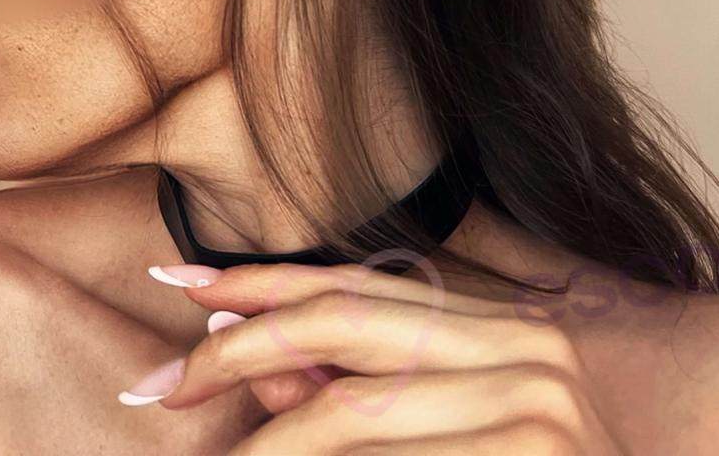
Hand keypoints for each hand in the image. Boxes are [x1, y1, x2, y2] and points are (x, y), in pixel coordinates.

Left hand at [145, 260, 627, 454]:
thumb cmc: (561, 455)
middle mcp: (520, 350)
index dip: (258, 281)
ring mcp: (531, 409)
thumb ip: (389, 383)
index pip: (355, 286)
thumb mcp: (476, 409)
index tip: (179, 281)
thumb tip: (278, 373)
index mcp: (502, 324)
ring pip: (351, 409)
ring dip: (267, 439)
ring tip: (208, 453)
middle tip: (157, 384)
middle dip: (236, 351)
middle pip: (340, 328)